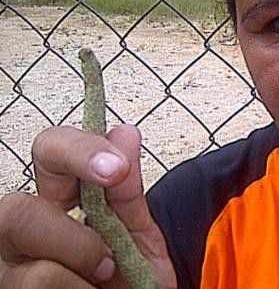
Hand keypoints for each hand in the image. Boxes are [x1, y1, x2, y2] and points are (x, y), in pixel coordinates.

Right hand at [0, 125, 176, 287]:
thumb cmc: (130, 272)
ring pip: (35, 271)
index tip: (117, 168)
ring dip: (83, 277)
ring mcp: (10, 270)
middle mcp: (20, 230)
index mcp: (55, 198)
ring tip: (102, 280)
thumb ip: (127, 189)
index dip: (79, 152)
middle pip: (15, 211)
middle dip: (75, 238)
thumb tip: (125, 133)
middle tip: (109, 258)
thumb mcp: (137, 229)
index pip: (48, 150)